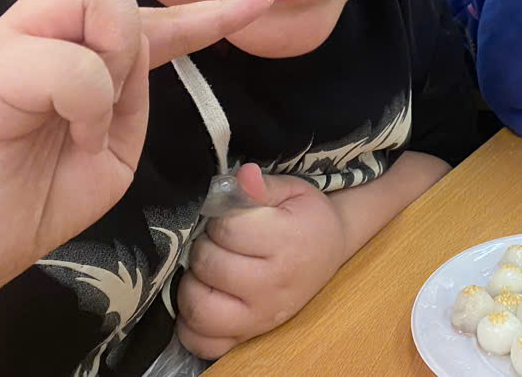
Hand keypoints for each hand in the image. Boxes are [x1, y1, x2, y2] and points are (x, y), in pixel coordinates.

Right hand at [0, 0, 273, 305]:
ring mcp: (10, 42)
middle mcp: (43, 27)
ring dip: (119, 51)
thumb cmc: (30, 193)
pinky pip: (71, 64)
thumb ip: (132, 87)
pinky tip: (70, 132)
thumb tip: (127, 38)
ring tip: (94, 108)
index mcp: (75, 41)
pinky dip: (89, 105)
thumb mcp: (111, 144)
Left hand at [176, 164, 349, 358]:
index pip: (227, 229)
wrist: (330, 249)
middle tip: (216, 240)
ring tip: (206, 268)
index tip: (228, 215)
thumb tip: (242, 177)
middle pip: (210, 265)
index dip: (218, 216)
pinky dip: (192, 326)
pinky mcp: (250, 335)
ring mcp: (261, 316)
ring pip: (200, 308)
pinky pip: (204, 343)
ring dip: (192, 283)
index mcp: (287, 242)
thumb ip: (262, 185)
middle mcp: (274, 284)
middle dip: (204, 245)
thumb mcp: (292, 190)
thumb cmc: (305, 216)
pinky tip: (204, 299)